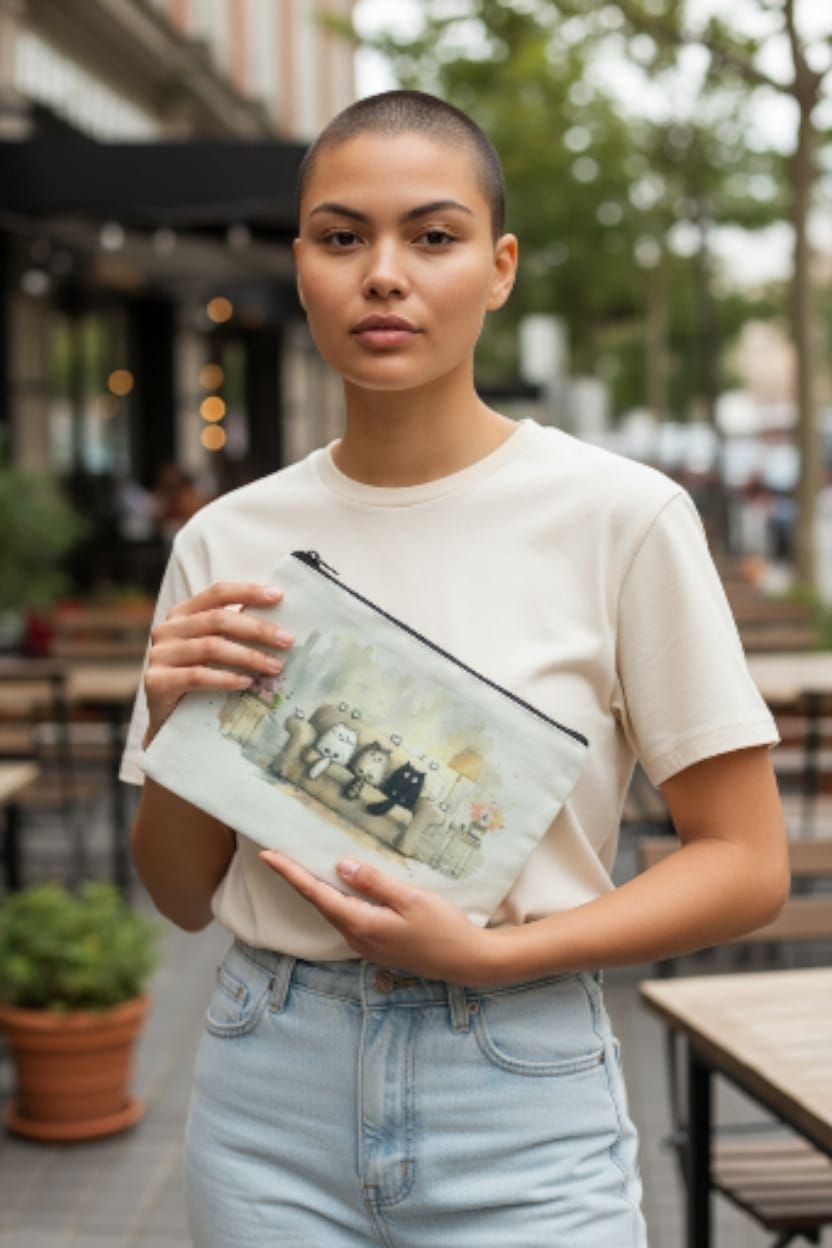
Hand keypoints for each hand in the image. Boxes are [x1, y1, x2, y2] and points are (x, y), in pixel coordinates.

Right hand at [143, 582, 293, 744]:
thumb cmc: (199, 683)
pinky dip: (226, 678)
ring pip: (211, 647)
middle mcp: (167, 629)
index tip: (278, 596)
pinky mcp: (157, 681)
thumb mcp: (214, 652)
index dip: (248, 592)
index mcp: (182, 614)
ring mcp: (159, 654)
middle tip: (287, 641)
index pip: (217, 593)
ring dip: (248, 657)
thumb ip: (233, 635)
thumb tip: (280, 629)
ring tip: (274, 667)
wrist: (168, 722)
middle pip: (218, 620)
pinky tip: (247, 683)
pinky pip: (197, 676)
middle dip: (257, 629)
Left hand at [258, 851, 500, 986]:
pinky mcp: (378, 945)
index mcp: (361, 924)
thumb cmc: (443, 927)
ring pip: (334, 911)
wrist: (467, 960)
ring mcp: (367, 945)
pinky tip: (339, 888)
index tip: (268, 855)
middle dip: (297, 879)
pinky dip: (337, 900)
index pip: (316, 894)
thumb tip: (341, 866)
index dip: (291, 873)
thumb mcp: (411, 898)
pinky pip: (348, 918)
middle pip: (320, 903)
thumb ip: (374, 883)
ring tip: (300, 867)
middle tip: (279, 855)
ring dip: (316, 890)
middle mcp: (357, 937)